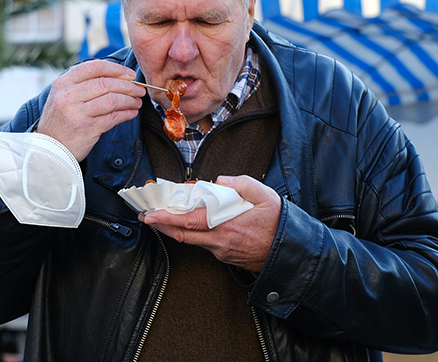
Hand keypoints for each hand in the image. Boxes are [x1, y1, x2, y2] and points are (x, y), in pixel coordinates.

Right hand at [37, 60, 145, 160]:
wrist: (49, 149)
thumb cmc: (60, 121)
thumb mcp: (63, 97)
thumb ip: (83, 85)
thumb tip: (117, 77)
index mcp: (63, 83)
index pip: (94, 67)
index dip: (117, 69)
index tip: (130, 74)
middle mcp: (69, 95)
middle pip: (106, 83)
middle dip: (128, 86)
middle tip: (139, 89)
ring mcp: (77, 112)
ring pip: (112, 100)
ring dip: (130, 100)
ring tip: (137, 102)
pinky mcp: (87, 129)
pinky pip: (113, 117)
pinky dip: (126, 114)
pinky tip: (132, 113)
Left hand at [139, 175, 281, 272]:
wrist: (291, 251)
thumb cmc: (278, 223)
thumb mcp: (265, 195)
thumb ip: (241, 184)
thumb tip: (219, 181)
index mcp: (227, 225)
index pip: (189, 222)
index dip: (167, 219)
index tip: (151, 214)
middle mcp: (220, 241)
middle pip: (183, 235)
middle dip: (161, 225)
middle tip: (146, 216)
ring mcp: (222, 251)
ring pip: (191, 241)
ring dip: (174, 229)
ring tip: (161, 218)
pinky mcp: (225, 256)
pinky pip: (204, 244)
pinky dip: (191, 234)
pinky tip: (187, 225)